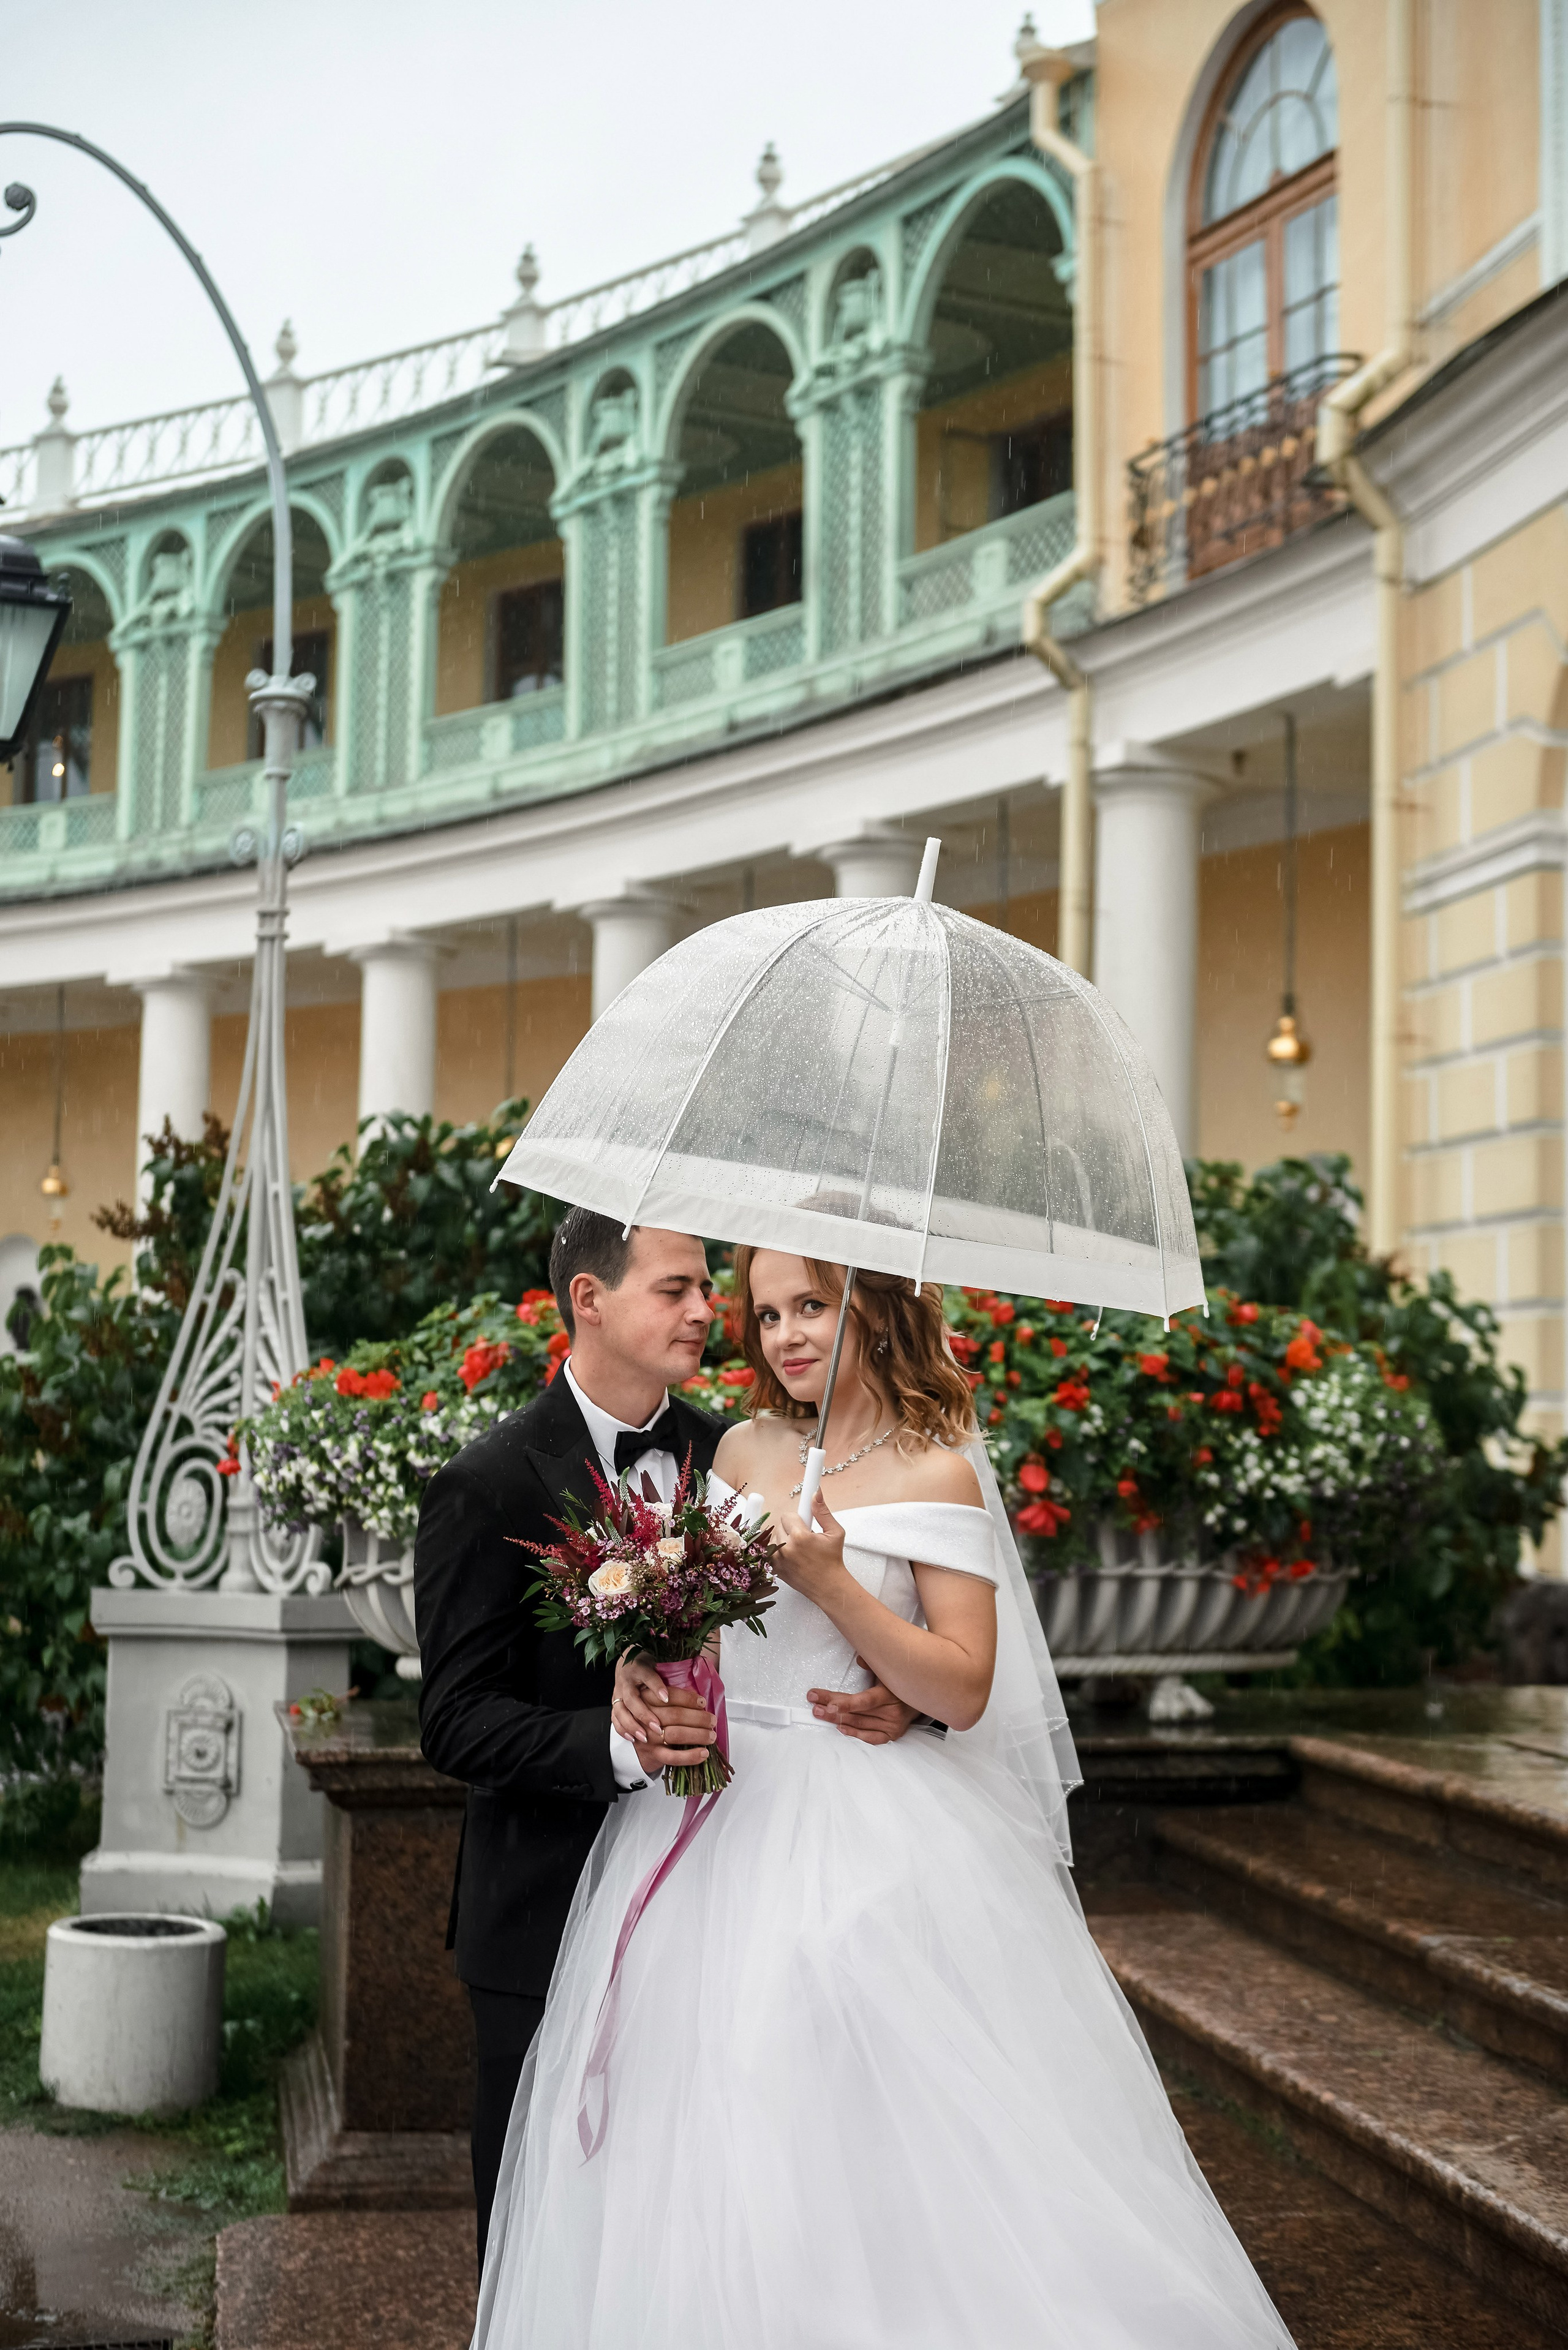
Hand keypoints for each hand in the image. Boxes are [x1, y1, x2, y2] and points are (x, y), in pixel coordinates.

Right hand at [611, 1651, 715, 1773]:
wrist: (633, 1739)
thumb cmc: (651, 1714)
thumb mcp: (655, 1698)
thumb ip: (671, 1695)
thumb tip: (699, 1696)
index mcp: (646, 1697)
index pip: (669, 1696)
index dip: (688, 1698)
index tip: (702, 1701)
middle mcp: (645, 1716)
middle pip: (675, 1715)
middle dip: (698, 1717)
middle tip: (712, 1719)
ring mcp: (648, 1736)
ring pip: (676, 1734)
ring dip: (698, 1734)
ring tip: (711, 1735)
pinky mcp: (652, 1753)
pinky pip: (672, 1757)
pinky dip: (689, 1756)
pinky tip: (703, 1753)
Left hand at [774, 1495, 850, 1604]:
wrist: (828, 1586)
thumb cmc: (832, 1561)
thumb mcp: (835, 1532)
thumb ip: (822, 1511)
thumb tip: (816, 1493)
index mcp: (801, 1537)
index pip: (787, 1515)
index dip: (797, 1519)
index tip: (802, 1522)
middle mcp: (786, 1548)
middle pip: (779, 1526)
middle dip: (791, 1529)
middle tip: (804, 1538)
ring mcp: (778, 1560)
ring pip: (773, 1538)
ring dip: (783, 1540)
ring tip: (798, 1548)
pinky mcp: (774, 1568)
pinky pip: (769, 1551)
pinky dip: (777, 1551)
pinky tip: (790, 1556)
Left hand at [808, 1662, 920, 1744]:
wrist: (922, 1697)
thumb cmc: (900, 1681)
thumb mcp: (889, 1668)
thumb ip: (873, 1663)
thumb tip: (858, 1659)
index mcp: (890, 1693)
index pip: (865, 1700)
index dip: (845, 1703)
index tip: (826, 1702)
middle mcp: (892, 1712)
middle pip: (856, 1712)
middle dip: (832, 1708)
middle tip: (814, 1704)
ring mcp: (893, 1725)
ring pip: (859, 1724)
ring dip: (837, 1719)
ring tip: (819, 1713)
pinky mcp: (892, 1735)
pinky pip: (870, 1738)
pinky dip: (855, 1734)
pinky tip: (840, 1728)